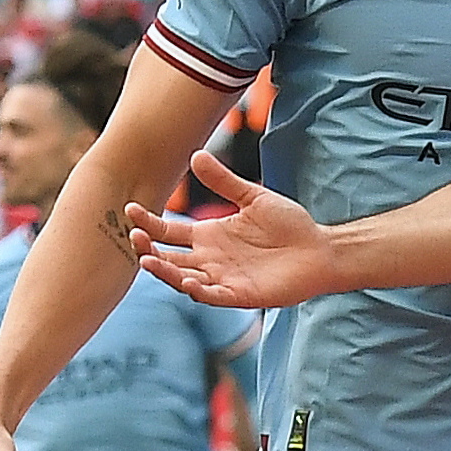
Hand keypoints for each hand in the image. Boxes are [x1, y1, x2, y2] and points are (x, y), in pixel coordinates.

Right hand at [127, 149, 340, 308]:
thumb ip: (224, 181)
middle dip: (148, 250)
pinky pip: (214, 295)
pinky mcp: (241, 294)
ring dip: (165, 272)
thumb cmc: (288, 224)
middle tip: (134, 236)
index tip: (130, 209)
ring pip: (183, 278)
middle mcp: (209, 259)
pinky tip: (189, 281)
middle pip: (168, 258)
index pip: (168, 232)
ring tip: (148, 260)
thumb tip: (195, 155)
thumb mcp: (253, 198)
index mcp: (208, 236)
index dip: (148, 223)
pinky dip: (200, 291)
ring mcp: (223, 278)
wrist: (320, 248)